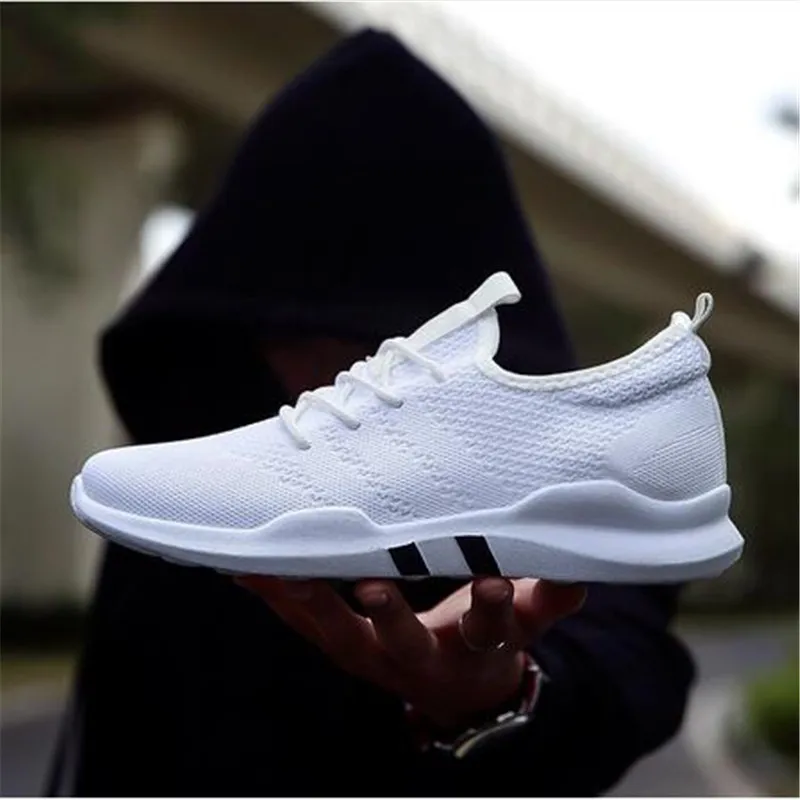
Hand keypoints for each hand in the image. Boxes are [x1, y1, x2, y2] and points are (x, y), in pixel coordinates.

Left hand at [235, 575, 584, 729]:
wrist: (450, 687)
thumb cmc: (484, 640)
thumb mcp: (524, 623)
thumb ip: (545, 598)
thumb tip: (575, 573)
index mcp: (471, 649)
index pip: (489, 631)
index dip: (493, 611)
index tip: (494, 584)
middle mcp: (417, 657)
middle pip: (400, 641)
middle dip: (389, 616)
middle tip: (372, 587)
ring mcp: (371, 655)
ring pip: (336, 634)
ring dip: (308, 602)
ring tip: (277, 570)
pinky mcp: (340, 645)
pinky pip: (303, 623)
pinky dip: (276, 596)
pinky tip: (245, 567)